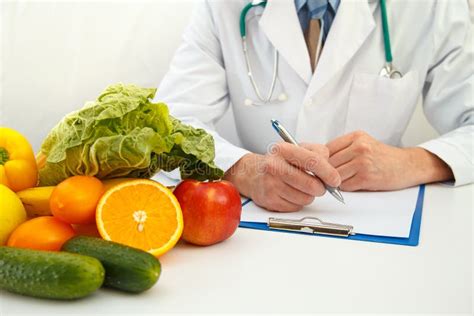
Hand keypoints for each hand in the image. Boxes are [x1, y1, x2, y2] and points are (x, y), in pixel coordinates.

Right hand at [223, 143, 340, 211]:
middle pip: (311, 184)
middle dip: (321, 188)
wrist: (253, 173)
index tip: (335, 180)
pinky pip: (296, 206)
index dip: (328, 173)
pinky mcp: (270, 200)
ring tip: (300, 187)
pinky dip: (298, 202)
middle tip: (320, 186)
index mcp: (283, 149)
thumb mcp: (298, 149)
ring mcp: (271, 184)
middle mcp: (274, 166)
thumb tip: (332, 174)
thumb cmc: (280, 161)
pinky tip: (290, 193)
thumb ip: (318, 155)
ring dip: (309, 195)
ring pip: (306, 198)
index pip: (313, 161)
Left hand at [327, 131, 453, 190]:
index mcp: (356, 136)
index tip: (322, 166)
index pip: (327, 148)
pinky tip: (352, 184)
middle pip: (329, 163)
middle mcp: (359, 147)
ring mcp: (363, 162)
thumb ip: (344, 148)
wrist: (408, 165)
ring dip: (335, 181)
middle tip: (328, 177)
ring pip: (335, 175)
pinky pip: (345, 186)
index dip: (322, 160)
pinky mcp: (366, 178)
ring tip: (341, 181)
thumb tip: (320, 159)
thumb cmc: (384, 157)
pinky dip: (345, 188)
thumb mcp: (364, 143)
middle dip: (327, 172)